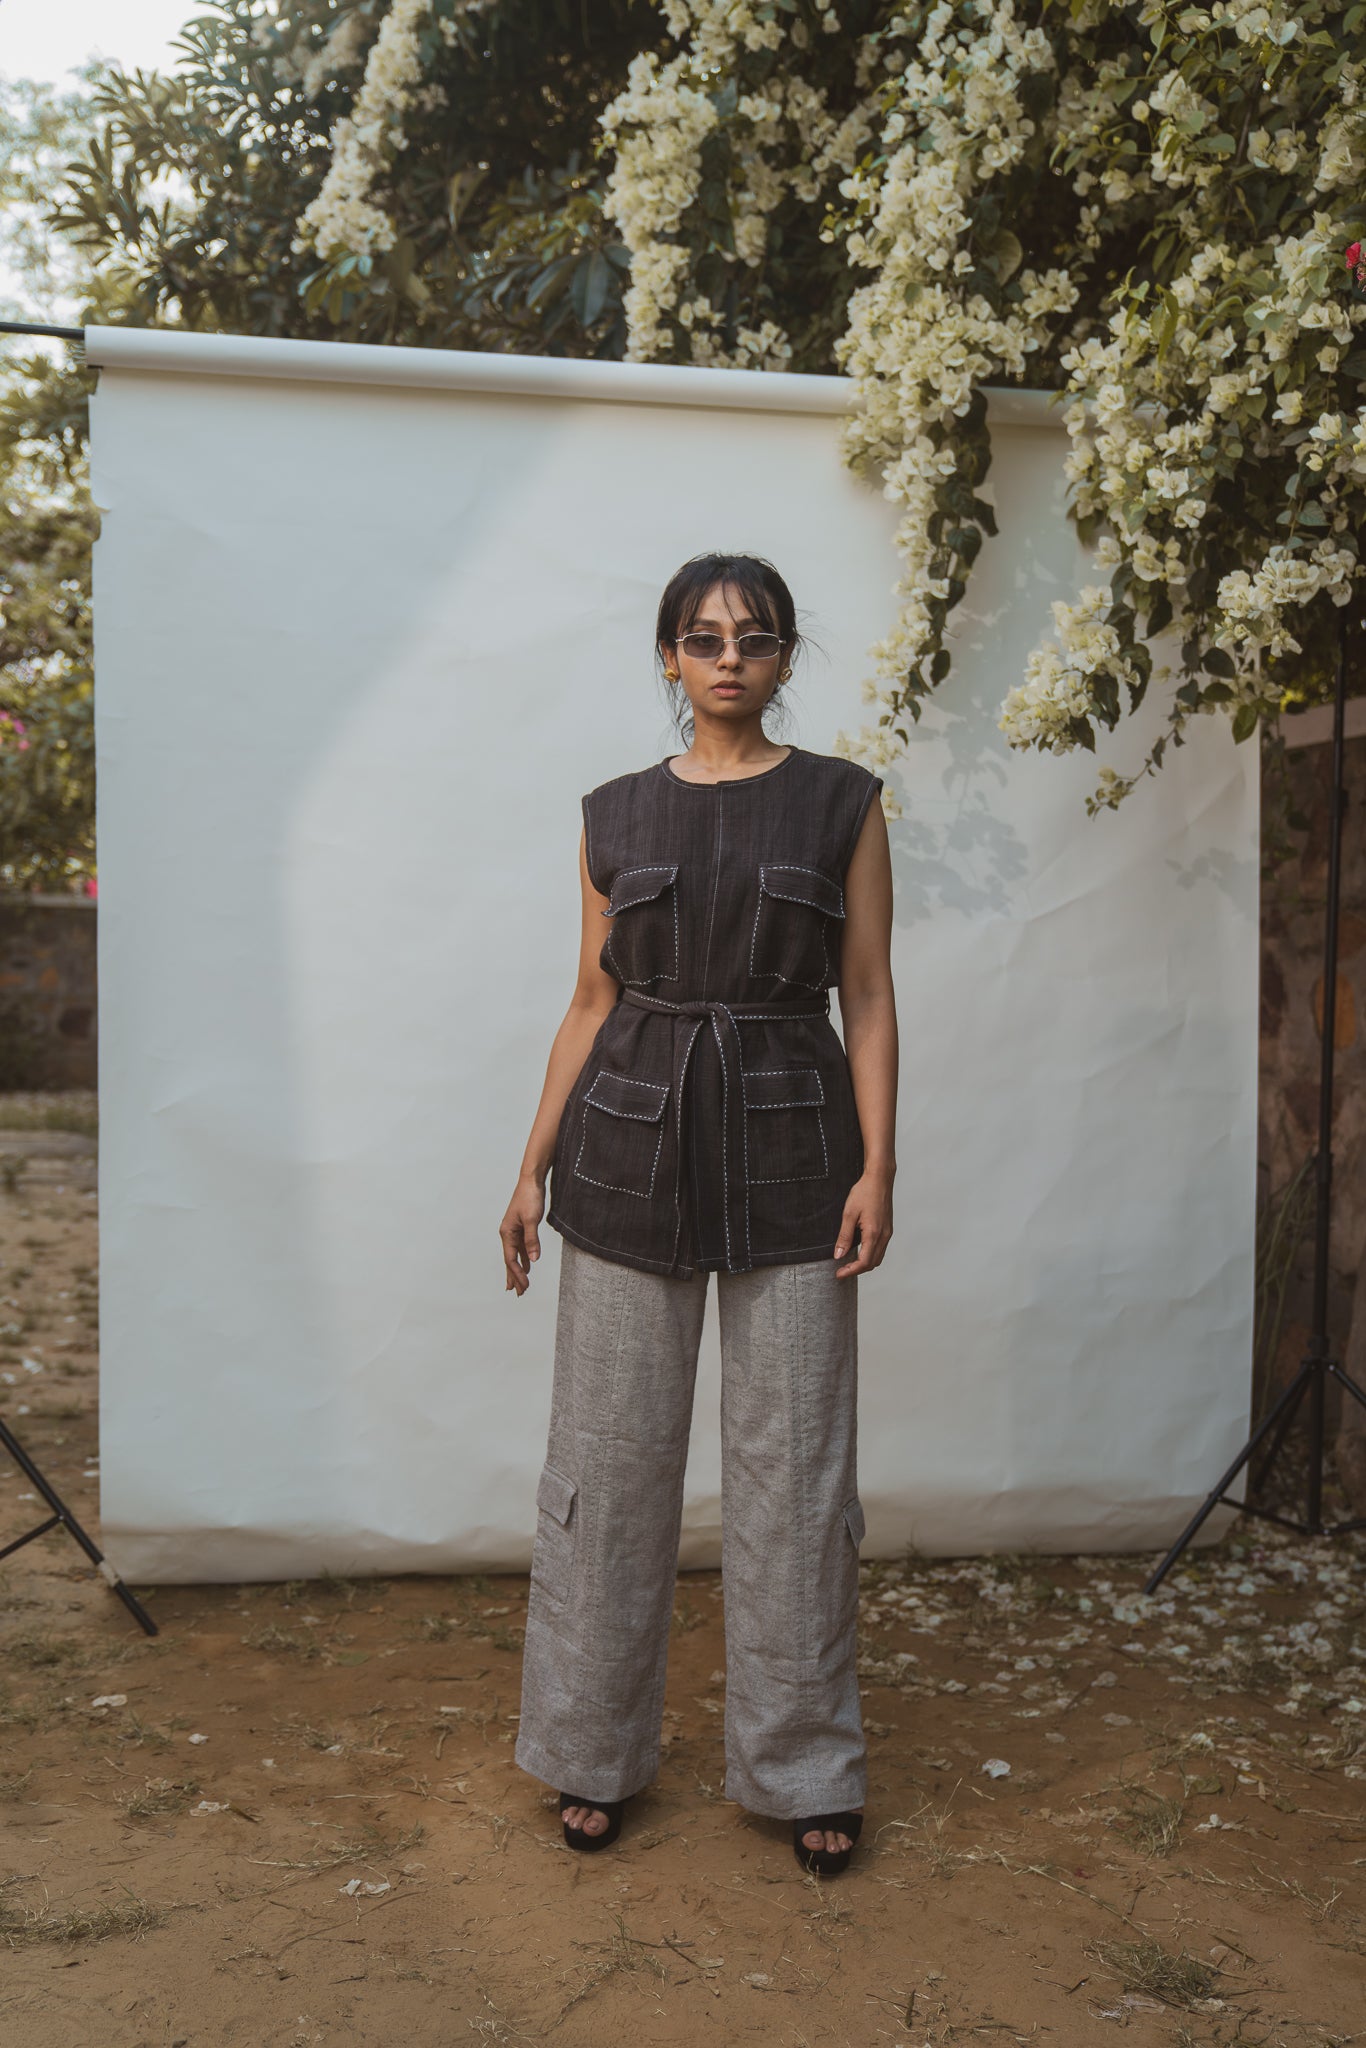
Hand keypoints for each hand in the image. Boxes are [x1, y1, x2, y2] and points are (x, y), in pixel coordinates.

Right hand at [501, 1175, 546, 1294]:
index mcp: (506, 1233)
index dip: (517, 1274)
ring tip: (521, 1285)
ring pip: (515, 1255)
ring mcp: (514, 1231)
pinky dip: (524, 1258)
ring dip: (518, 1270)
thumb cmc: (529, 1197)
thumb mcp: (531, 1220)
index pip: (510, 1259)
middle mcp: (507, 1233)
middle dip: (514, 1277)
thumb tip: (533, 1260)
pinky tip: (528, 1266)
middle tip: (519, 1294)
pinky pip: (521, 1248)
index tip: (524, 1286)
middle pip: (510, 1260)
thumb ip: (532, 1240)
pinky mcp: (522, 1228)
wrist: (531, 1180)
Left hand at [833, 1171, 892, 1277]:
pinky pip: (880, 1249)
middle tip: (841, 1270)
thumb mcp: (848, 1214)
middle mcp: (883, 1236)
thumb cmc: (864, 1192)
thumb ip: (844, 1236)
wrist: (879, 1179)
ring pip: (877, 1258)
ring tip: (848, 1263)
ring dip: (864, 1264)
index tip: (838, 1274)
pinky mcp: (888, 1229)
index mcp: (873, 1233)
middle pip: (872, 1263)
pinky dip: (870, 1255)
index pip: (863, 1262)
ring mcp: (887, 1233)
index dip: (850, 1271)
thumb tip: (838, 1255)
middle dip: (857, 1270)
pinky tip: (859, 1251)